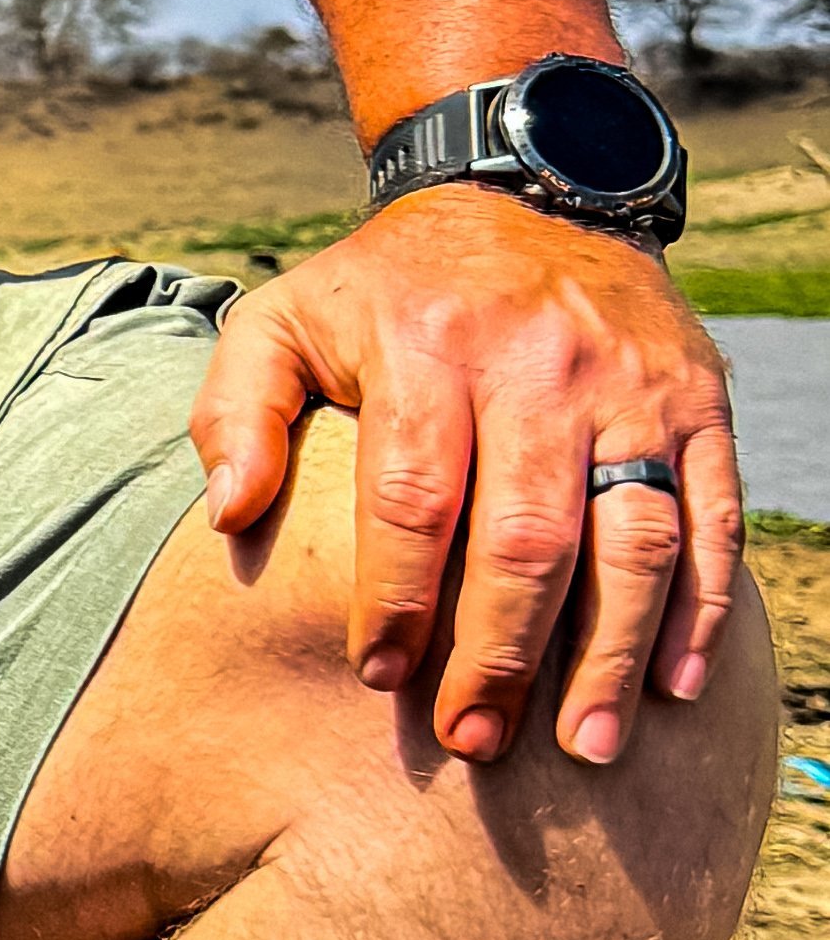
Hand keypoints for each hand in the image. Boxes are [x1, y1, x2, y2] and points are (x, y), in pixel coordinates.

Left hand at [191, 184, 740, 769]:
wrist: (527, 190)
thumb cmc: (387, 289)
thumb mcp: (286, 316)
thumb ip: (236, 409)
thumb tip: (229, 515)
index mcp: (430, 347)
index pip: (414, 496)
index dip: (396, 597)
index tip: (378, 677)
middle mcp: (540, 365)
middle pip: (526, 535)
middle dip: (499, 653)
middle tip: (473, 740)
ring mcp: (630, 385)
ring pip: (631, 537)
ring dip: (610, 654)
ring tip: (582, 749)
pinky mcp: (698, 399)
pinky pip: (711, 514)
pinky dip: (701, 606)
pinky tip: (673, 686)